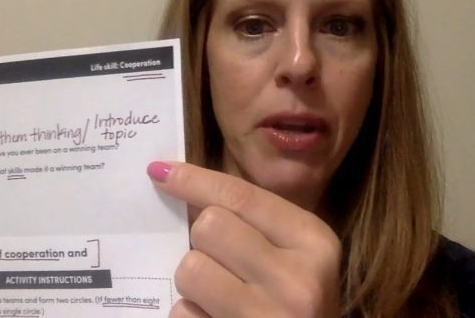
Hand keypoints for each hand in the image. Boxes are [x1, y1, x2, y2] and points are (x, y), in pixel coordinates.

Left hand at [148, 161, 341, 317]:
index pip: (241, 196)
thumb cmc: (297, 295)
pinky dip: (190, 312)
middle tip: (219, 256)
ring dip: (194, 279)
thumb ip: (250, 218)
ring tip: (217, 292)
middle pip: (210, 226)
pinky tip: (215, 316)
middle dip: (203, 238)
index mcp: (313, 242)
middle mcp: (297, 280)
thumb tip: (181, 184)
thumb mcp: (293, 249)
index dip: (195, 180)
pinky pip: (182, 313)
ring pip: (191, 269)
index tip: (162, 171)